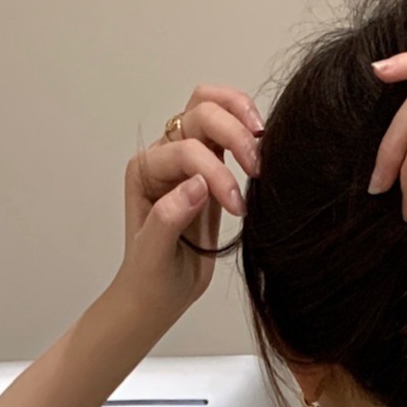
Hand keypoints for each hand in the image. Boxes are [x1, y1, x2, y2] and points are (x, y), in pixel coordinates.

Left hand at [114, 82, 264, 317]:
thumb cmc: (152, 278)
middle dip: (232, 132)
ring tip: (261, 148)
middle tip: (255, 168)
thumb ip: (169, 217)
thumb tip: (197, 186)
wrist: (159, 296)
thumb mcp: (153, 256)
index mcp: (145, 171)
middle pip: (200, 112)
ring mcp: (188, 158)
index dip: (215, 172)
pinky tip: (261, 152)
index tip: (236, 208)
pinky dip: (247, 132)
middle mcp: (164, 157)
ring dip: (241, 120)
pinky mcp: (211, 168)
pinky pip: (228, 133)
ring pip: (213, 109)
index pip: (185, 149)